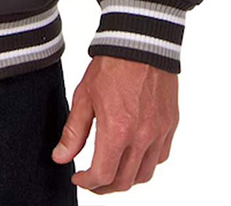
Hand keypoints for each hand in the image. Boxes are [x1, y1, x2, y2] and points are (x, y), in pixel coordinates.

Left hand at [51, 55, 178, 193]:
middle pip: (124, 181)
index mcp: (117, 131)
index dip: (88, 183)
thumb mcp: (83, 97)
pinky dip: (145, 164)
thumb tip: (60, 158)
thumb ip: (73, 132)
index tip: (78, 178)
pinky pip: (160, 157)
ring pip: (145, 174)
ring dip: (126, 179)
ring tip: (111, 171)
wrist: (139, 43)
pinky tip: (132, 156)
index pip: (103, 175)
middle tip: (92, 181)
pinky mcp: (170, 125)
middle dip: (104, 186)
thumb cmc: (110, 66)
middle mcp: (142, 137)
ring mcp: (159, 133)